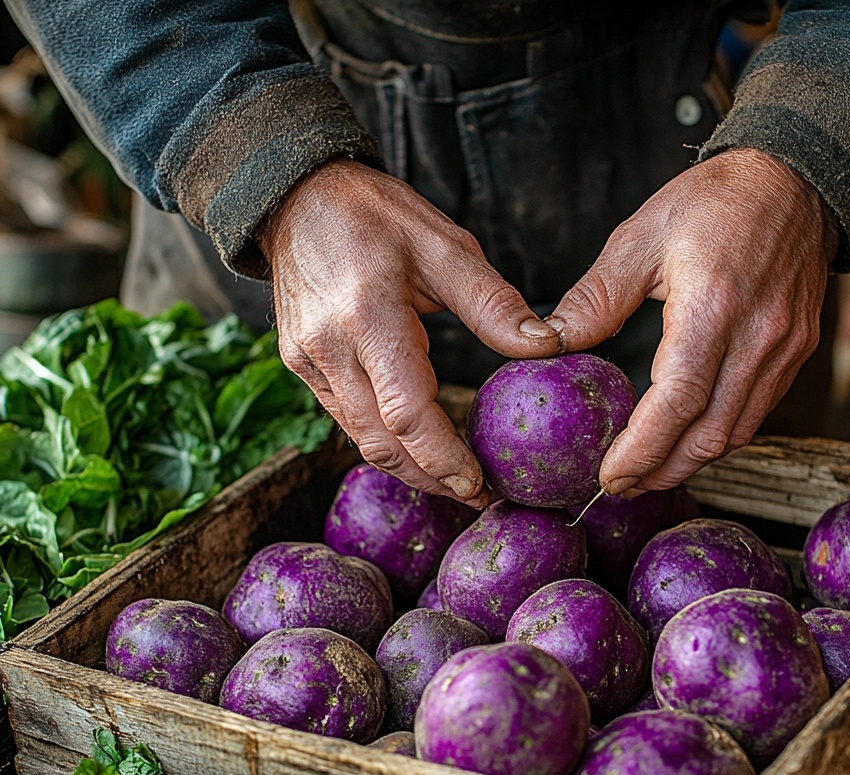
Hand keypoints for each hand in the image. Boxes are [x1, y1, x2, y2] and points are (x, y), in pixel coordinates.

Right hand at [258, 158, 561, 505]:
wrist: (296, 197)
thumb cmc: (374, 213)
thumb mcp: (444, 245)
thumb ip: (494, 304)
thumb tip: (547, 347)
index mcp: (368, 316)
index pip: (408, 414)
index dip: (445, 458)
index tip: (480, 483)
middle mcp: (329, 349)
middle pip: (382, 443)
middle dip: (431, 479)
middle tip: (477, 495)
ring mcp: (307, 362)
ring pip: (362, 439)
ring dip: (409, 468)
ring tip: (455, 481)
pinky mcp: (301, 366)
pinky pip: (347, 419)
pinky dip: (385, 441)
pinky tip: (418, 447)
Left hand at [547, 148, 837, 494]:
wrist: (795, 178)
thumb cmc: (714, 201)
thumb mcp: (640, 236)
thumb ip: (595, 298)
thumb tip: (549, 344)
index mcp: (712, 308)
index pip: (677, 404)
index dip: (642, 451)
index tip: (610, 476)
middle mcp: (757, 337)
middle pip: (709, 435)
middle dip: (662, 470)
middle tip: (622, 485)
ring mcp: (784, 349)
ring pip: (736, 432)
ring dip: (691, 460)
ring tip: (649, 470)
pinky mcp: (797, 351)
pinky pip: (756, 412)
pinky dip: (719, 434)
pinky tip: (688, 436)